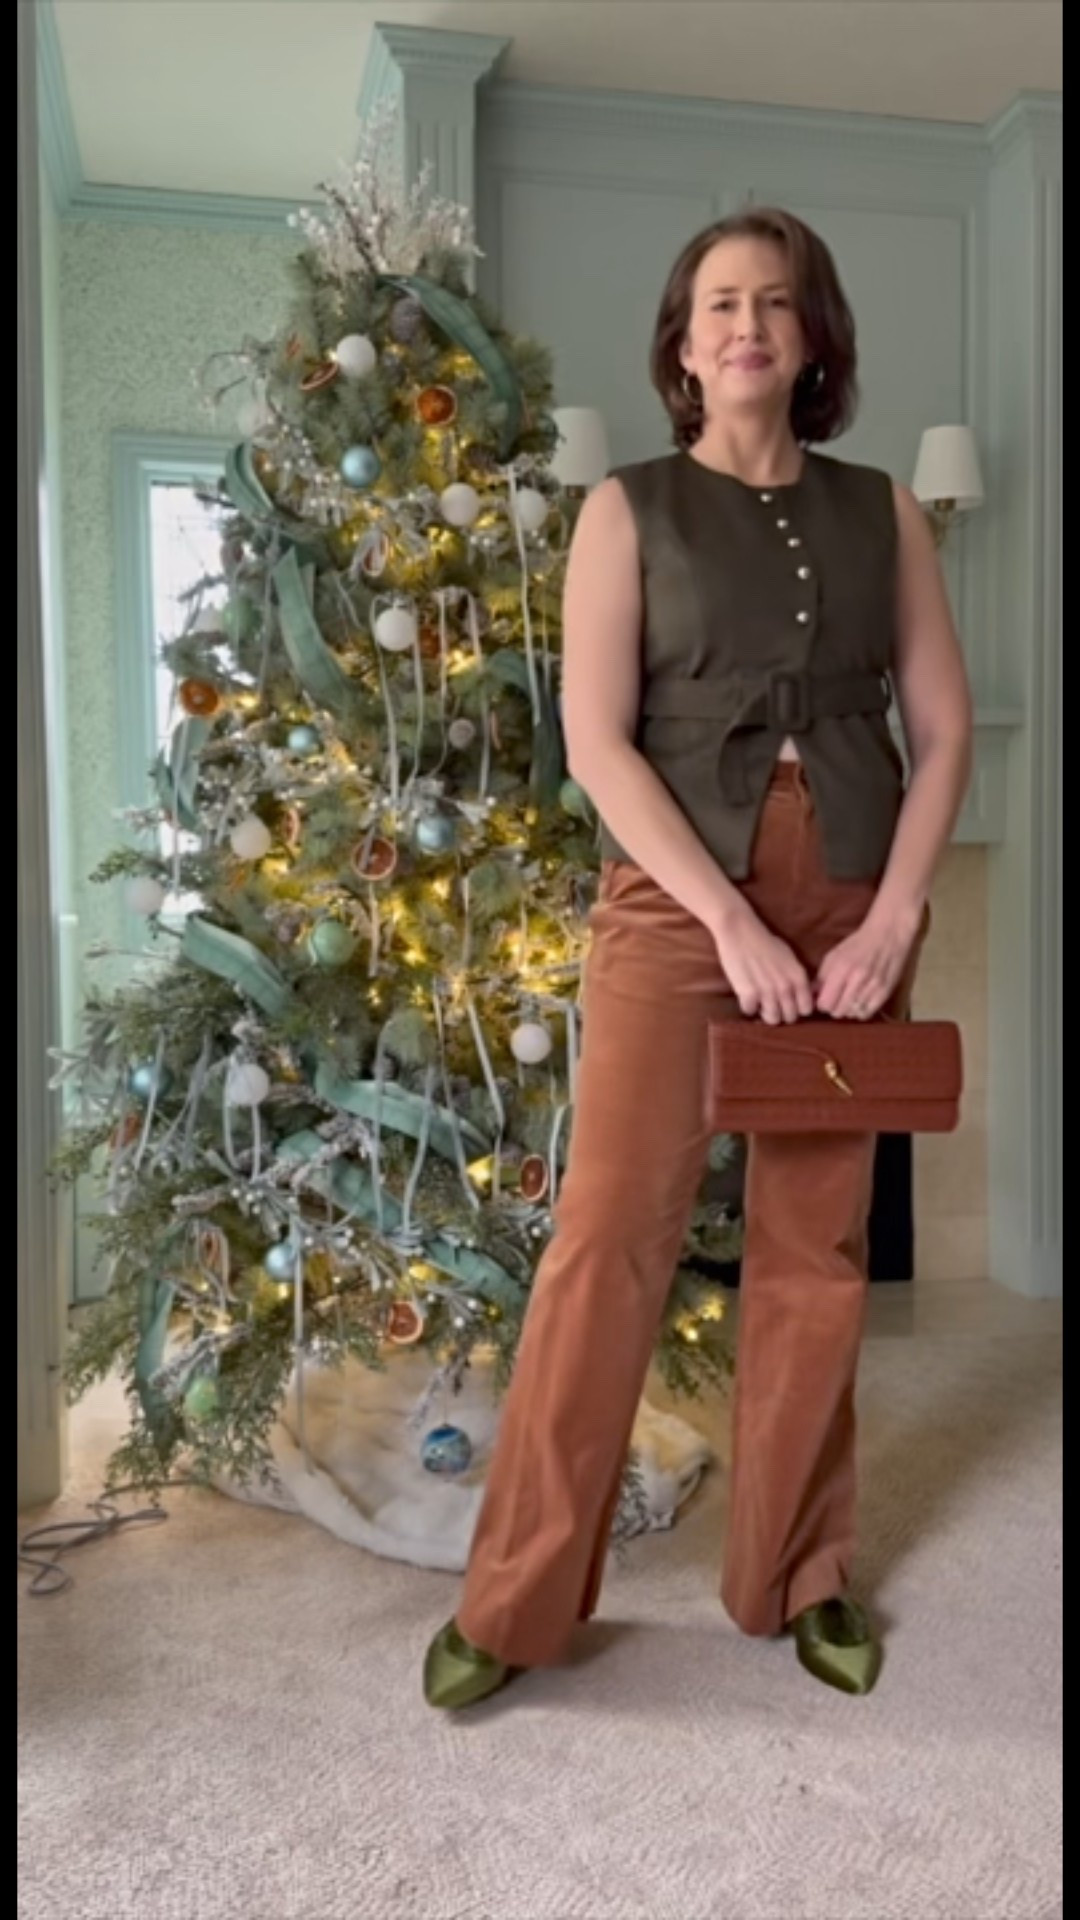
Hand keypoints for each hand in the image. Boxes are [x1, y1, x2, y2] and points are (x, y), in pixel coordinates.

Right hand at [712, 901, 814, 1024]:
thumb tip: (801, 994)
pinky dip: (747, 1006)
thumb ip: (796, 977)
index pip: (806, 1009)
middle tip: (772, 1005)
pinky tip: (746, 995)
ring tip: (759, 1002)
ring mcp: (767, 992)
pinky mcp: (748, 994)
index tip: (788, 1004)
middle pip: (790, 1017)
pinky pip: (750, 1012)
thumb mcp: (789, 958)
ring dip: (765, 1013)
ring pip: (772, 1019)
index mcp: (798, 977)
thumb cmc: (765, 942)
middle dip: (782, 1013)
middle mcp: (786, 987)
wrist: (741, 932)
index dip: (797, 1008)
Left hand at [814, 906, 923, 1020]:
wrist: (888, 935)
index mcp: (842, 968)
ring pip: (852, 1014)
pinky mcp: (885, 993)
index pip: (825, 1003)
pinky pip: (866, 1014)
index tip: (824, 998)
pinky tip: (859, 1001)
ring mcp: (873, 988)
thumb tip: (812, 995)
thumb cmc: (857, 944)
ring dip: (847, 1009)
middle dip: (833, 1008)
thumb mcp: (834, 955)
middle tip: (836, 999)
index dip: (822, 1004)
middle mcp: (858, 980)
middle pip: (838, 1011)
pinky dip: (860, 1011)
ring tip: (848, 998)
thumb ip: (822, 977)